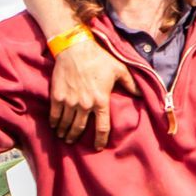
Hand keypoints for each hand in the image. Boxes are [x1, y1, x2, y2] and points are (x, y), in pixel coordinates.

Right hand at [50, 31, 134, 148]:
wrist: (74, 49)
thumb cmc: (99, 58)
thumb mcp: (119, 70)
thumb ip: (131, 84)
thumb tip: (140, 94)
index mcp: (101, 101)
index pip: (102, 127)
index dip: (100, 140)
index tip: (98, 147)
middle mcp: (85, 105)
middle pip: (79, 128)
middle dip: (76, 137)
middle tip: (74, 142)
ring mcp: (69, 101)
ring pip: (66, 123)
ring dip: (64, 132)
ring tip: (64, 136)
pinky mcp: (57, 96)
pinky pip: (54, 114)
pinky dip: (54, 122)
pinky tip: (54, 125)